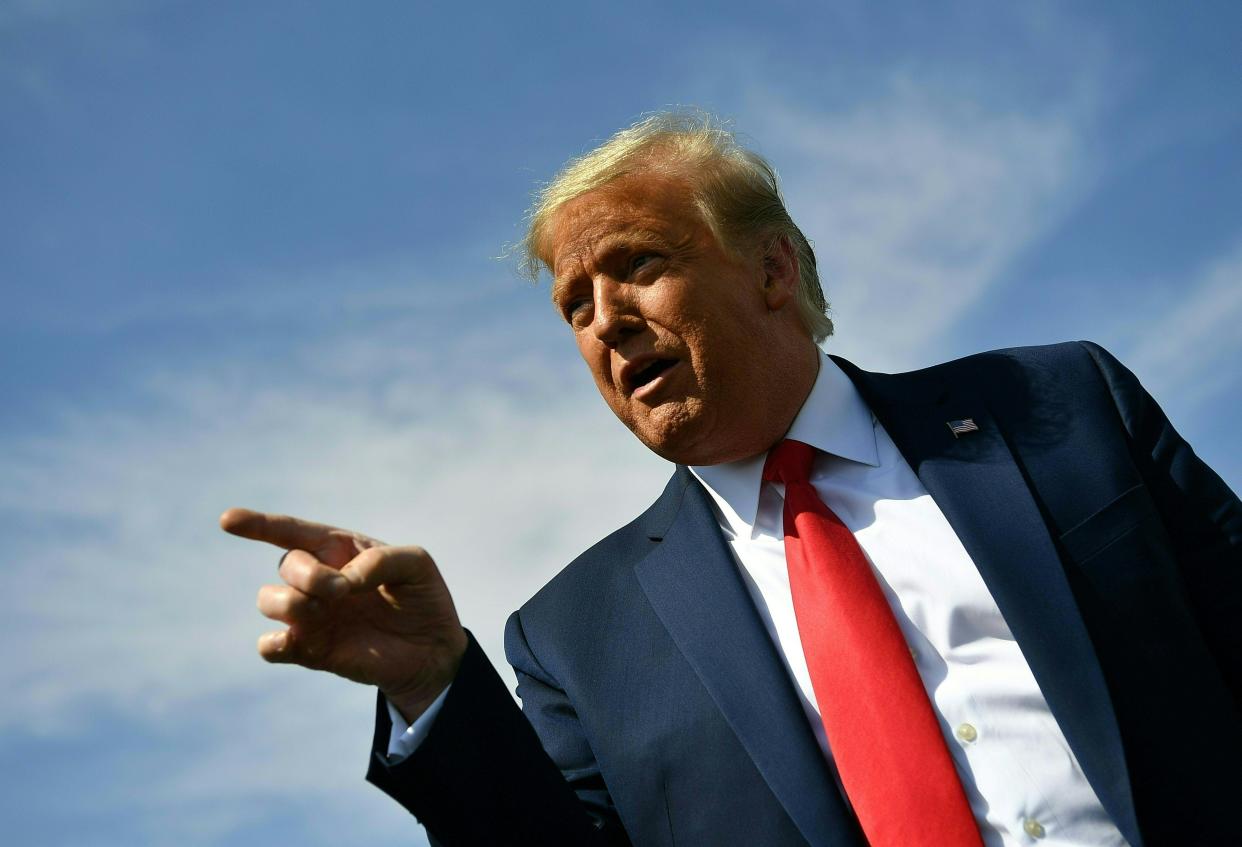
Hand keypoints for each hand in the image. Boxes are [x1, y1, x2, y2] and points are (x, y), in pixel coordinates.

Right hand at [220, 507, 468, 721]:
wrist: (432, 650)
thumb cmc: (422, 597)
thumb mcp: (417, 564)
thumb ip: (383, 560)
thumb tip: (344, 581)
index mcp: (338, 549)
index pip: (290, 531)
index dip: (258, 524)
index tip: (228, 520)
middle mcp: (317, 579)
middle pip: (287, 565)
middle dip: (309, 575)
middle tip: (341, 591)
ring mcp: (310, 614)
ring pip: (269, 600)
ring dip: (292, 604)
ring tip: (327, 611)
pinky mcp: (310, 650)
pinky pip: (270, 646)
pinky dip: (273, 643)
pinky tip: (292, 642)